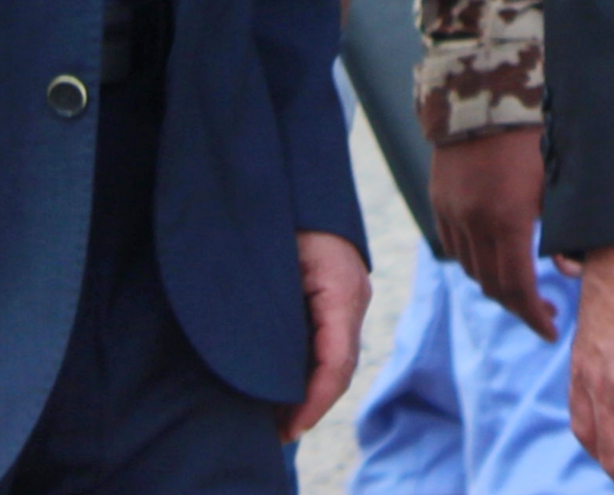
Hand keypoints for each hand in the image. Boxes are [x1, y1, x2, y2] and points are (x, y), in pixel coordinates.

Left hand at [279, 228, 370, 439]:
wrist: (296, 179)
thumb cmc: (279, 214)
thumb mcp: (272, 261)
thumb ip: (272, 310)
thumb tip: (260, 365)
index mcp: (341, 290)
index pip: (337, 362)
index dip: (314, 401)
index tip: (290, 428)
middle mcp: (353, 296)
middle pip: (339, 366)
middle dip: (310, 404)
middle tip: (277, 435)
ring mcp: (349, 296)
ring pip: (335, 356)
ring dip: (309, 389)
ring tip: (277, 420)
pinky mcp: (337, 296)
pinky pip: (329, 341)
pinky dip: (310, 369)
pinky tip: (285, 385)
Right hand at [434, 125, 555, 338]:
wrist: (484, 92)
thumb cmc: (533, 132)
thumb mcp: (557, 179)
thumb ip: (563, 230)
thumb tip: (569, 273)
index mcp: (507, 219)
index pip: (517, 287)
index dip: (534, 316)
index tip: (551, 331)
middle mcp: (474, 222)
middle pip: (492, 286)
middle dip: (519, 308)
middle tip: (544, 314)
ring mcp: (452, 213)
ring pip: (471, 269)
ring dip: (496, 286)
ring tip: (523, 288)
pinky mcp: (439, 201)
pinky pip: (455, 247)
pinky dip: (475, 261)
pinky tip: (495, 258)